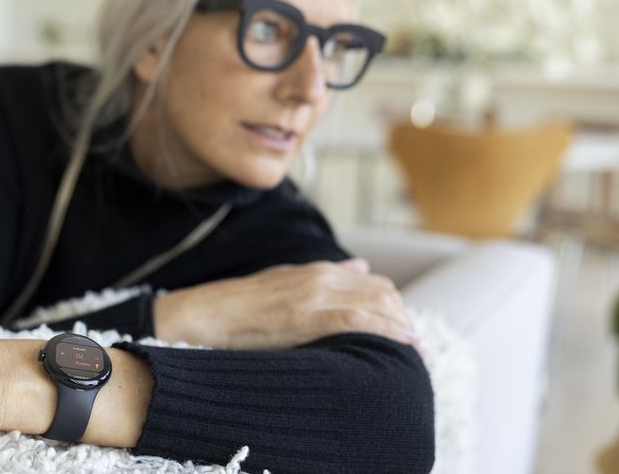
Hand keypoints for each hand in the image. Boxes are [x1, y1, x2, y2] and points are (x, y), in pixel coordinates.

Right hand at [153, 259, 418, 350]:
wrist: (203, 316)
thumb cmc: (236, 308)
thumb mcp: (282, 282)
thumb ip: (322, 277)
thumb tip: (361, 266)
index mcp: (314, 271)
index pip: (373, 283)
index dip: (394, 307)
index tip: (403, 330)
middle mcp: (319, 278)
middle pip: (383, 293)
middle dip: (403, 318)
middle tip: (413, 346)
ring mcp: (313, 296)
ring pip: (377, 304)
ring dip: (401, 326)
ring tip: (415, 351)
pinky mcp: (304, 316)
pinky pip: (358, 320)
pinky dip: (386, 331)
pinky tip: (404, 344)